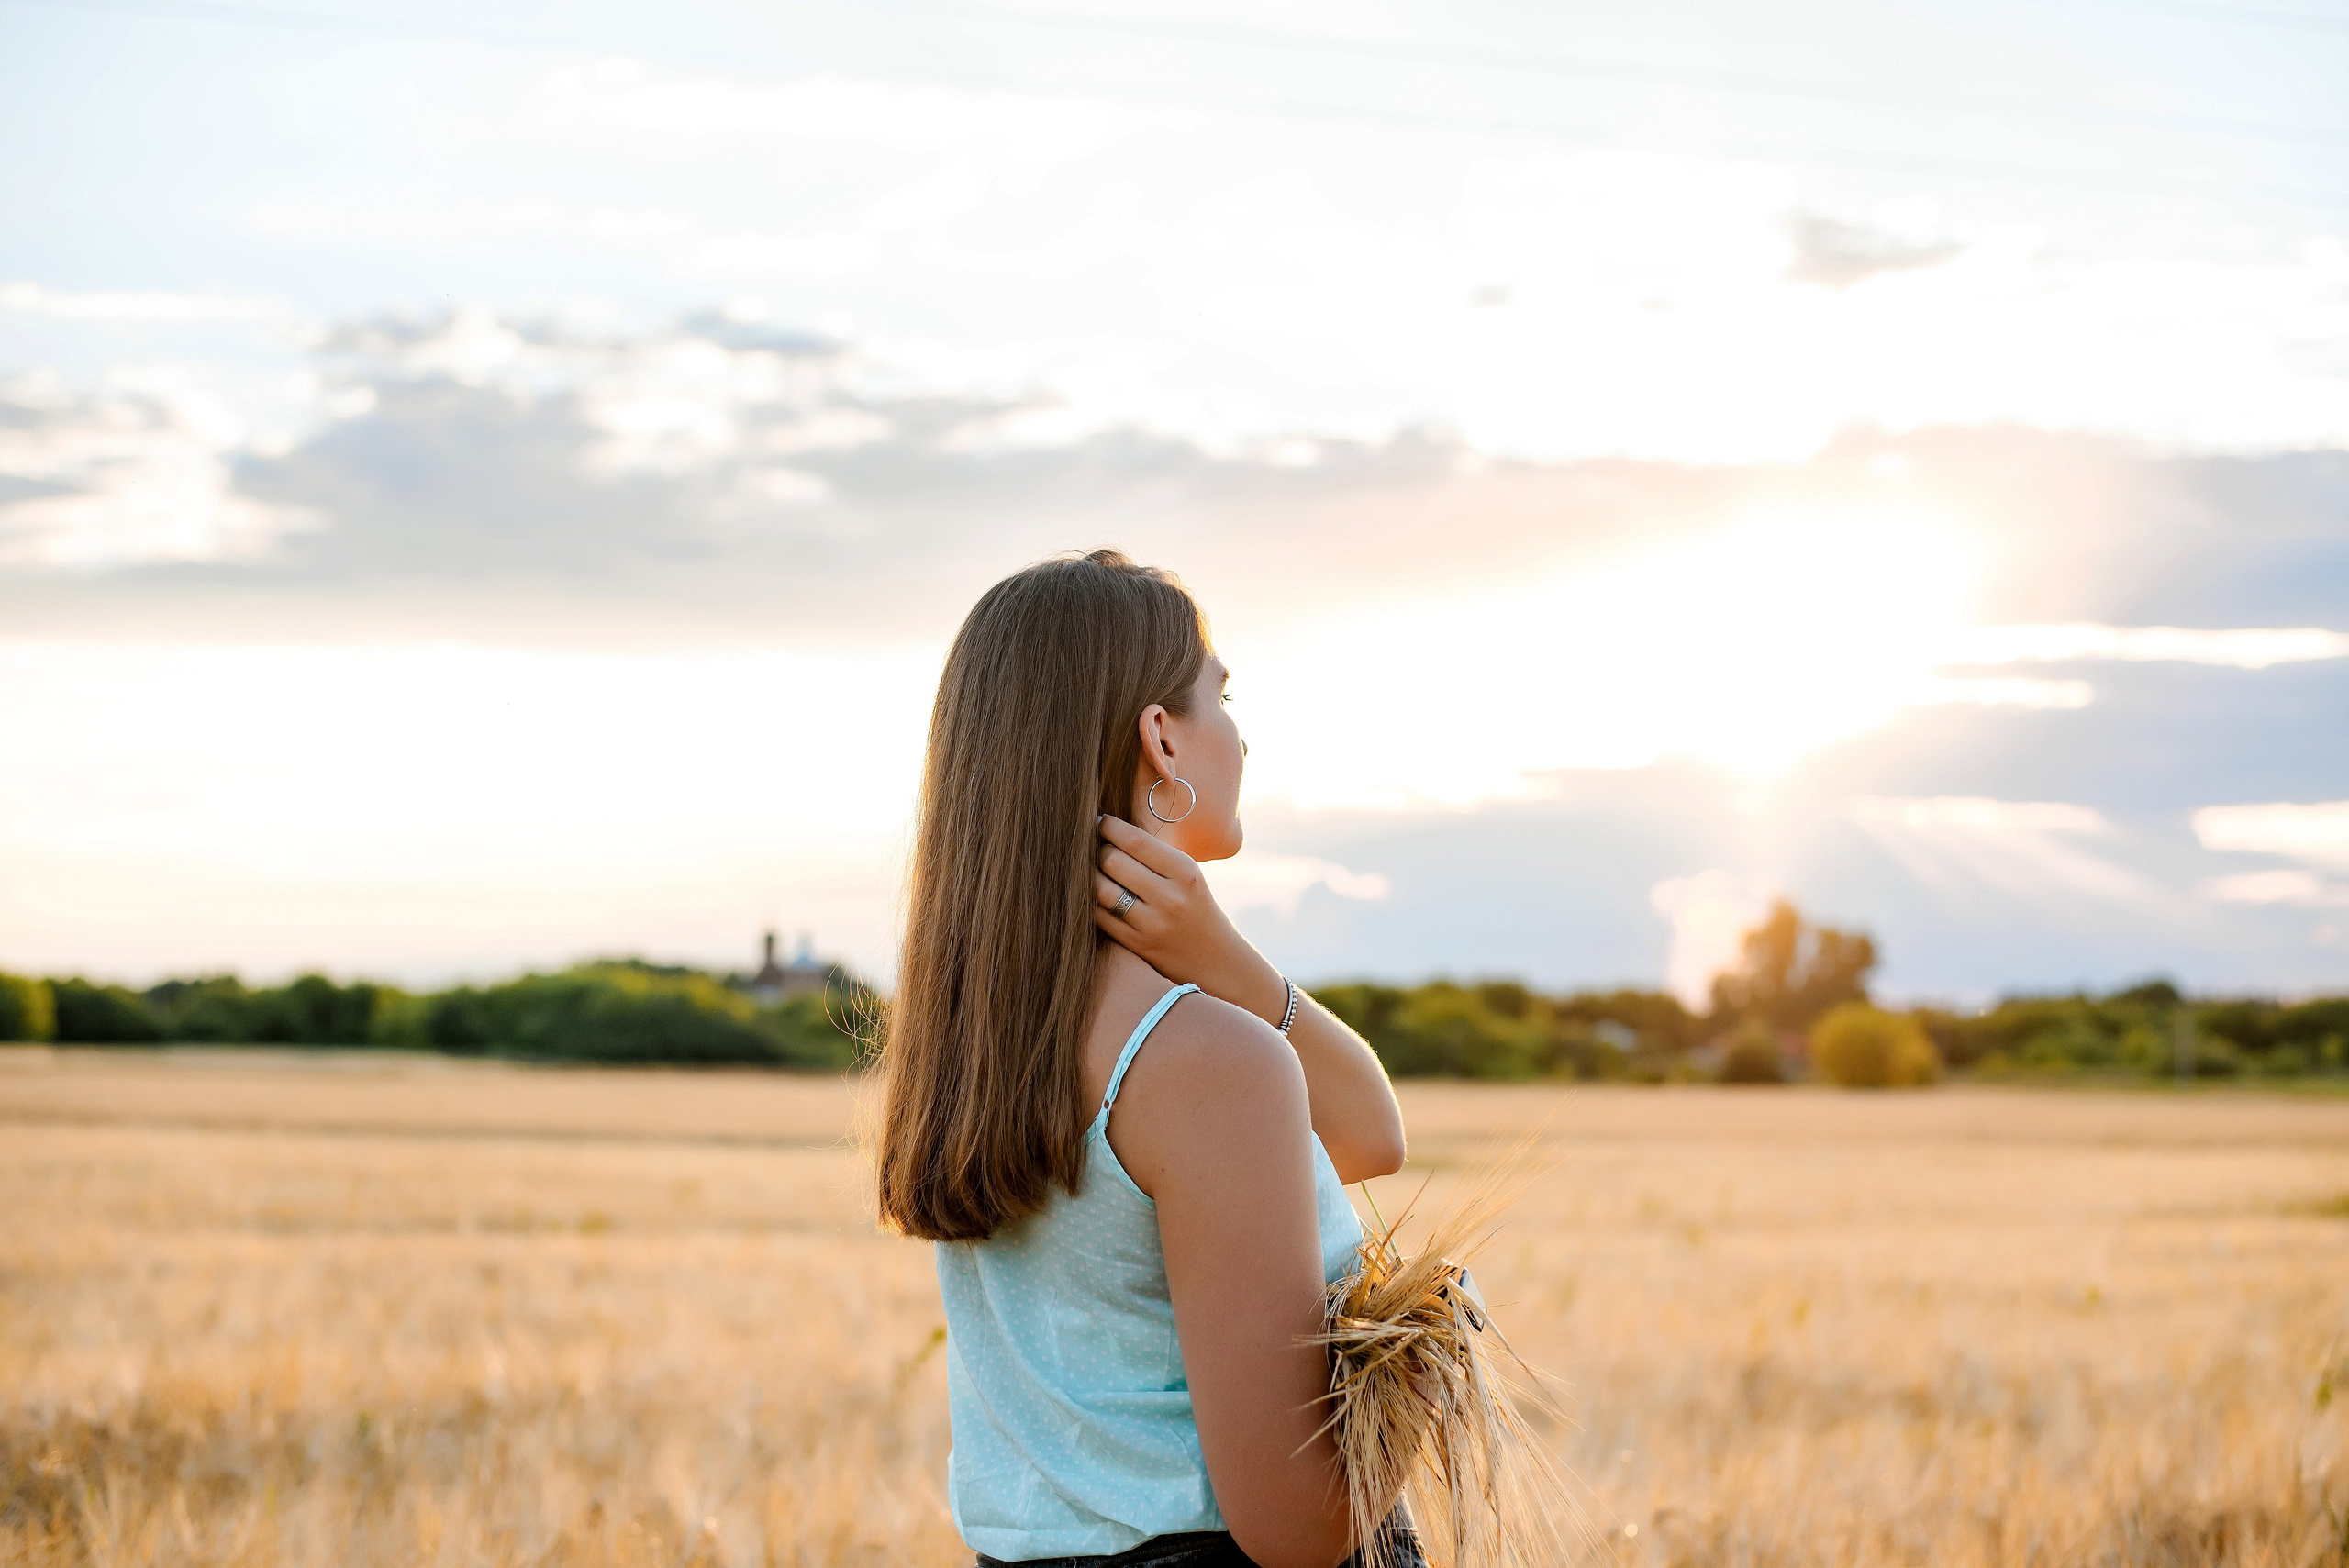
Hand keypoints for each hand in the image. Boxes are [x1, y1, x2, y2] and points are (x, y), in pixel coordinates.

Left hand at [1093, 815, 1286, 1026]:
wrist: (1215, 958)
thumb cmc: (1194, 906)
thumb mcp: (1187, 874)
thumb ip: (1154, 854)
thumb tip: (1108, 826)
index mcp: (1185, 872)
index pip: (1135, 841)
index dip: (1109, 827)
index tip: (1100, 822)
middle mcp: (1169, 898)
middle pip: (1113, 862)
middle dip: (1097, 850)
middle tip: (1095, 847)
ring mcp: (1152, 924)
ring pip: (1101, 890)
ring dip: (1089, 876)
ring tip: (1090, 869)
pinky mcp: (1136, 944)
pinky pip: (1099, 916)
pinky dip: (1091, 901)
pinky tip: (1094, 893)